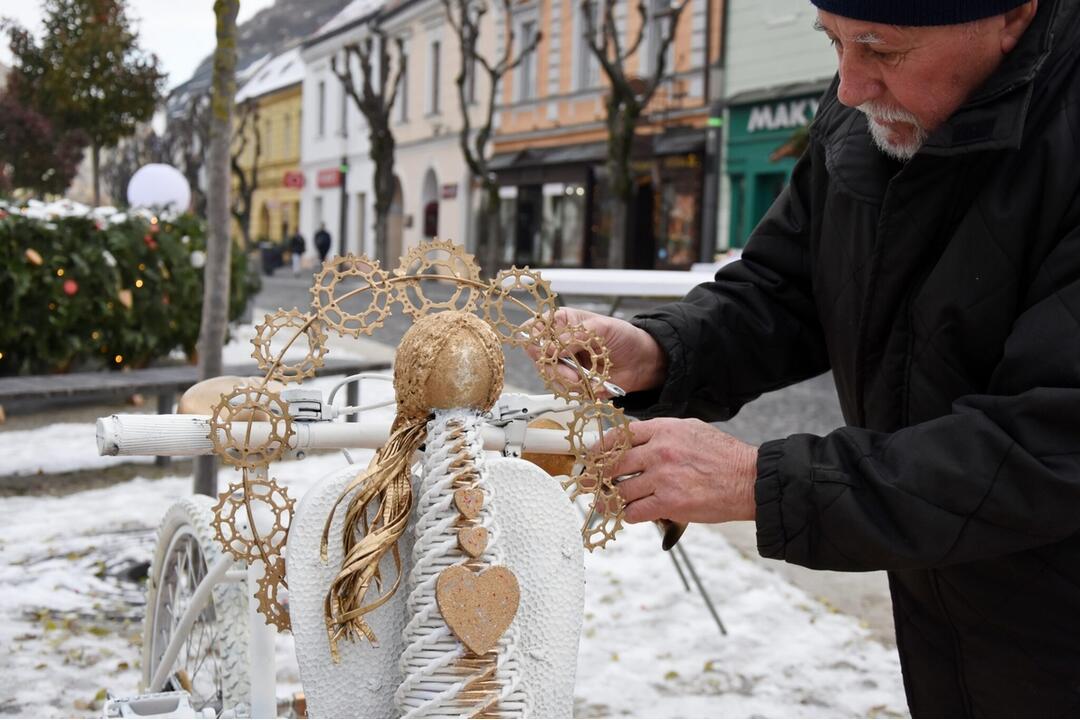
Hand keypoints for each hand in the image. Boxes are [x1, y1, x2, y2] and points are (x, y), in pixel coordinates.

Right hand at [525, 307, 667, 397]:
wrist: (643, 362)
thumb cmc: (625, 337)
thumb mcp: (602, 328)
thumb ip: (576, 336)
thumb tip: (553, 347)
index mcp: (563, 323)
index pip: (535, 328)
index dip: (533, 339)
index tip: (544, 349)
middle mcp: (560, 344)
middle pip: (538, 357)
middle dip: (553, 368)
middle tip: (571, 373)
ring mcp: (566, 364)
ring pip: (550, 376)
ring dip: (565, 382)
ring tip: (584, 380)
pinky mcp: (574, 381)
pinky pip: (565, 390)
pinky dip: (577, 390)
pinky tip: (591, 385)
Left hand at [607, 418, 757, 524]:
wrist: (749, 479)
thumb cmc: (724, 456)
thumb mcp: (692, 430)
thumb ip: (663, 433)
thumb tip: (638, 440)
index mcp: (664, 430)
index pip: (619, 436)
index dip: (601, 449)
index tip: (593, 458)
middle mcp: (659, 451)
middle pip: (614, 464)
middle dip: (600, 476)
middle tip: (595, 484)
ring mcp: (662, 477)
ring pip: (621, 490)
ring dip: (613, 499)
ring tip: (610, 502)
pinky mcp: (669, 502)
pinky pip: (634, 511)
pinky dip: (629, 515)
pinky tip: (631, 514)